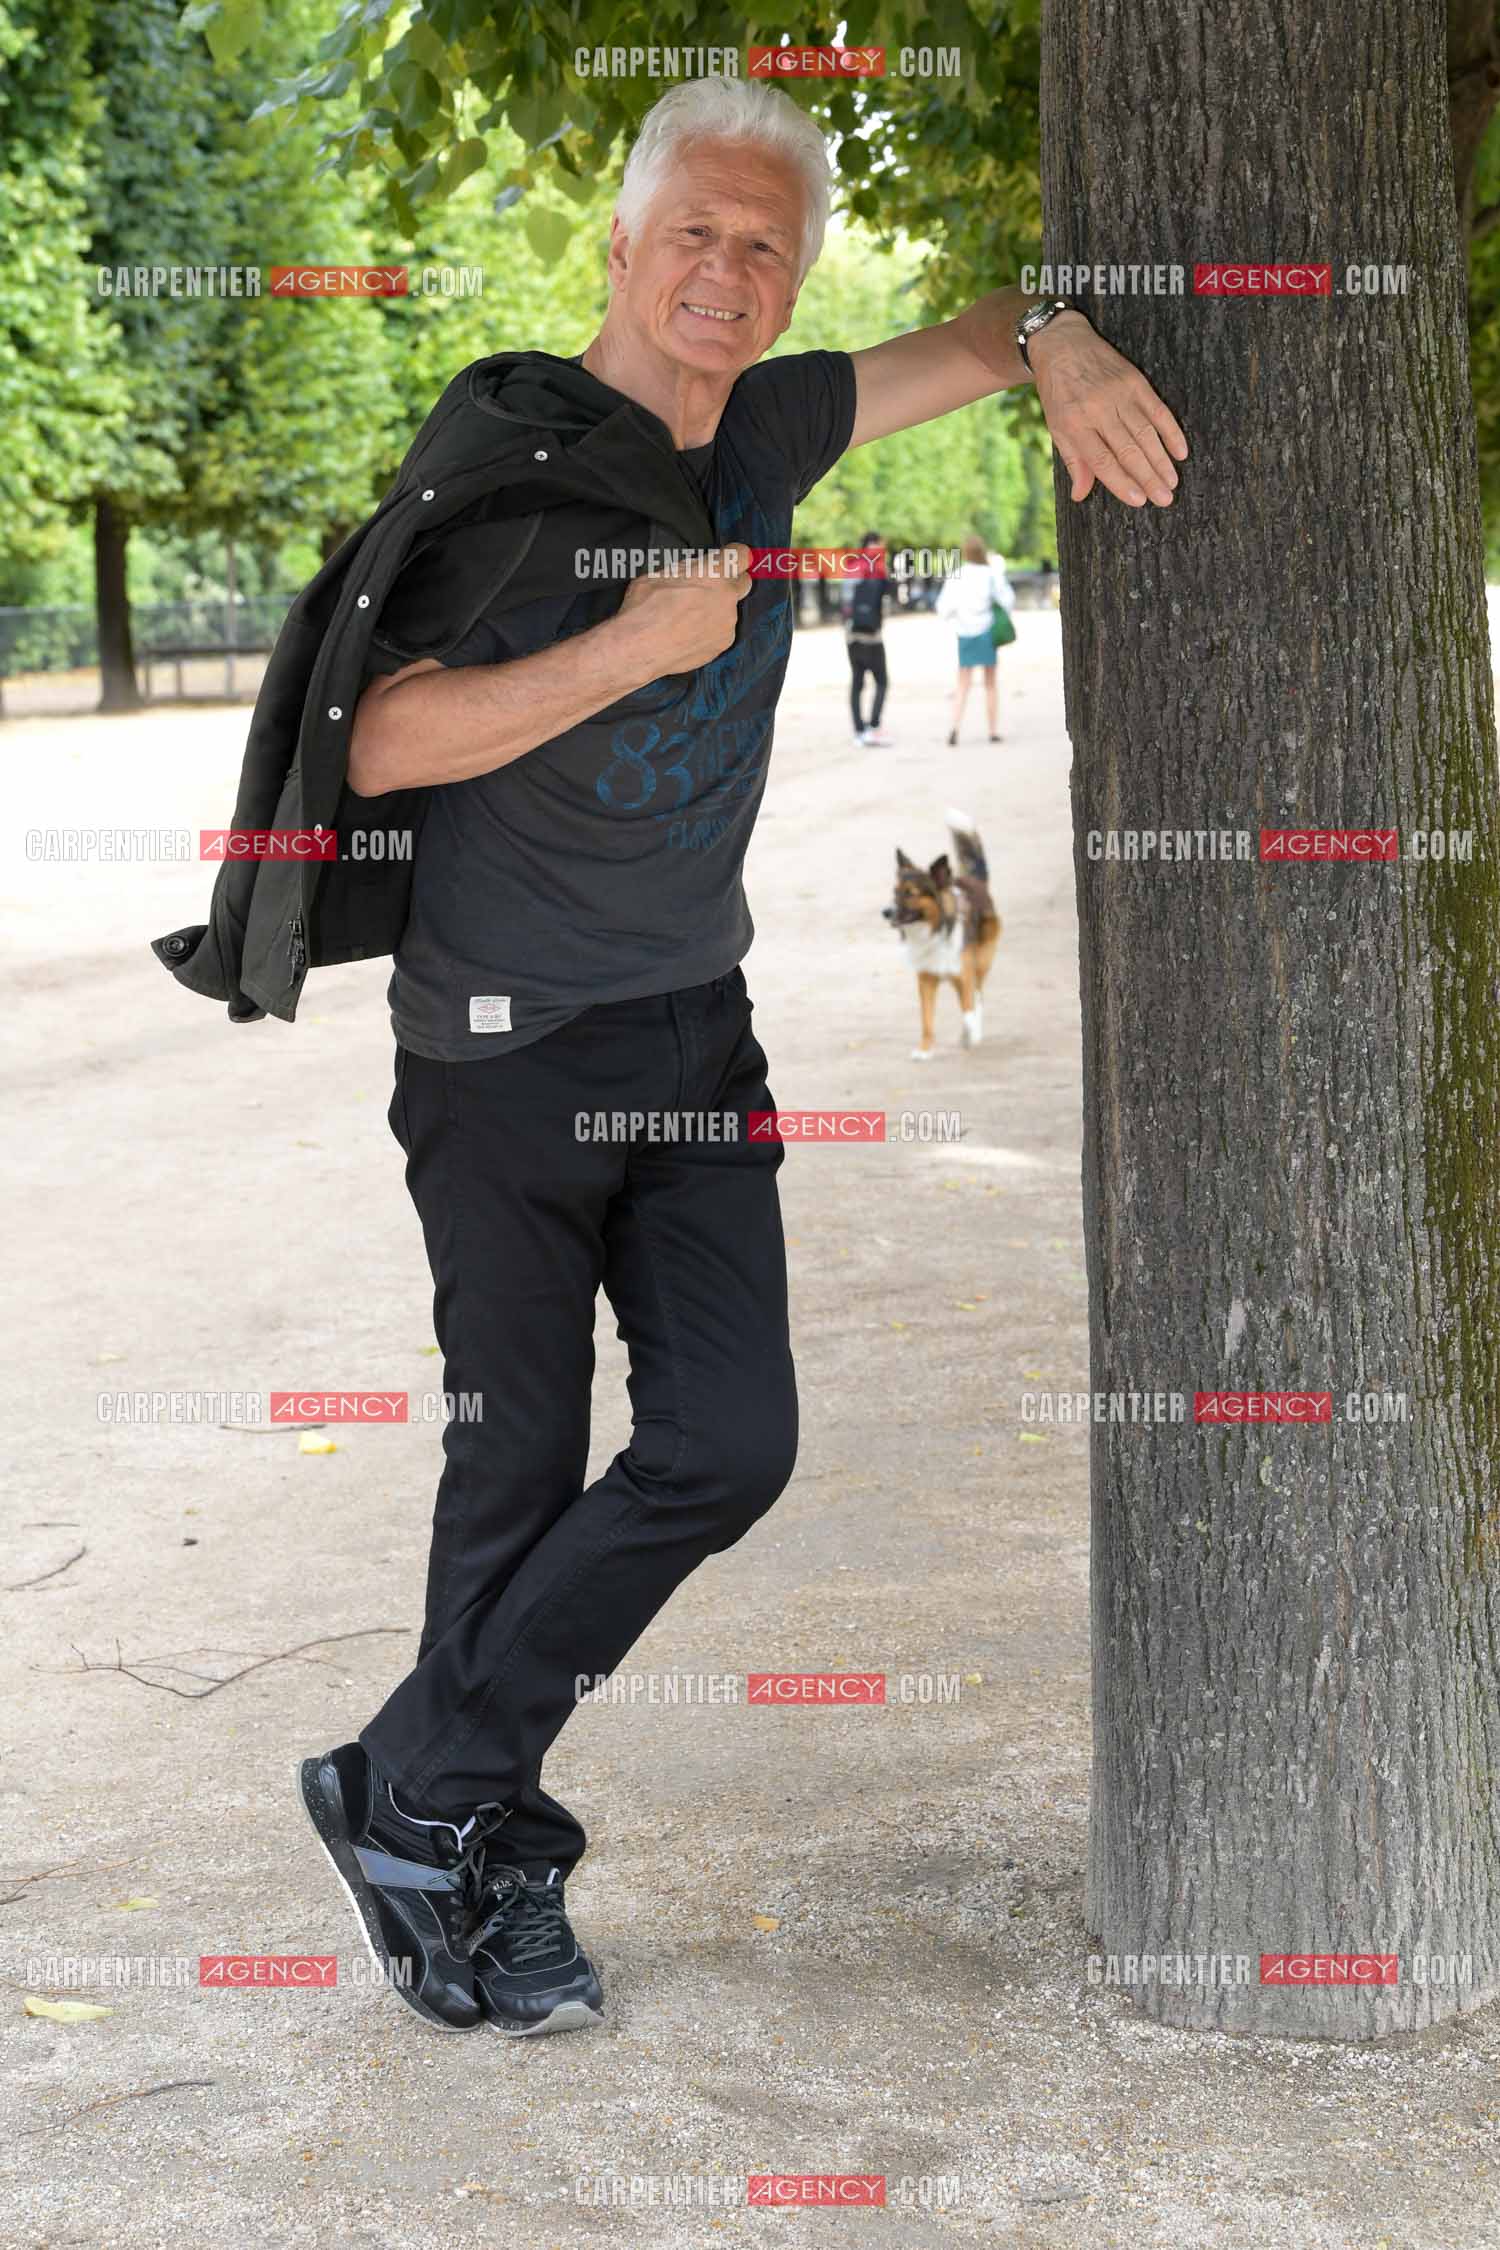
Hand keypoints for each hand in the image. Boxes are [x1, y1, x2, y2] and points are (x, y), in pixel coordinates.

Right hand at [615, 542, 752, 671]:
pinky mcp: (722, 644)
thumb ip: (689, 569)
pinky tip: (690, 634)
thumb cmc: (645, 607)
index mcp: (715, 572)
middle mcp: (728, 596)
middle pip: (744, 583)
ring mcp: (728, 623)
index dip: (735, 555)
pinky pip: (722, 632)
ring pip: (730, 611)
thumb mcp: (662, 572)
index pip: (742, 555)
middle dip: (731, 582)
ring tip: (690, 618)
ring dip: (717, 610)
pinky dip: (711, 631)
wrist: (640, 647)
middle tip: (710, 587)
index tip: (730, 558)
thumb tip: (697, 570)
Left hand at [1028, 312, 1187, 507]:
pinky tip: (1180, 451)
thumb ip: (1073, 460)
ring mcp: (1119, 393)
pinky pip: (1157, 410)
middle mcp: (1098, 408)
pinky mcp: (1135, 381)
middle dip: (1149, 477)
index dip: (1122, 482)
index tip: (1139, 500)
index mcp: (1075, 423)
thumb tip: (1080, 496)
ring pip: (1146, 433)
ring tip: (1172, 483)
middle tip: (1165, 499)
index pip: (1102, 460)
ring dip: (1162, 460)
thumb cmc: (1058, 391)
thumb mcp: (1056, 426)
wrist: (1063, 343)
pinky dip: (1171, 431)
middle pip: (1128, 449)